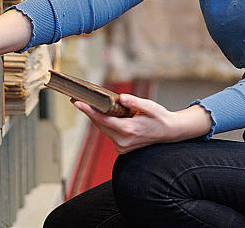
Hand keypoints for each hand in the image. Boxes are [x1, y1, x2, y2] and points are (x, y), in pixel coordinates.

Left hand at [73, 94, 211, 153]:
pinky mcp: (122, 148)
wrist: (168, 132)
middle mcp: (123, 141)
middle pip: (99, 124)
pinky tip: (100, 113)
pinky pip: (108, 132)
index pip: (103, 119)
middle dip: (88, 112)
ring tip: (86, 104)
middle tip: (76, 99)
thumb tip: (121, 98)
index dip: (88, 110)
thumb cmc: (159, 117)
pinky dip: (103, 123)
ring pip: (102, 128)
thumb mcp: (150, 106)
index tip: (77, 102)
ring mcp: (122, 146)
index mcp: (128, 130)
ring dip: (95, 117)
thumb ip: (135, 102)